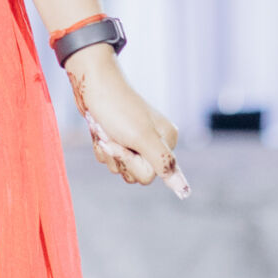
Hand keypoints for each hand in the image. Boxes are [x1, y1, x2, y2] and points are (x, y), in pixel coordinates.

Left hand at [68, 48, 187, 195]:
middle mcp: (154, 142)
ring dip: (106, 150)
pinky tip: (99, 128)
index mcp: (167, 141)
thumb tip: (185, 192)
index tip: (125, 141)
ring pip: (118, 167)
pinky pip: (107, 157)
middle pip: (133, 174)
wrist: (91, 85)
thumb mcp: (142, 138)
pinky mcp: (118, 138)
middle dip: (117, 156)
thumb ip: (164, 164)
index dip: (131, 161)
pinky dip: (99, 144)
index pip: (151, 174)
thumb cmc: (117, 108)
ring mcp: (135, 141)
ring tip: (105, 128)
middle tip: (113, 134)